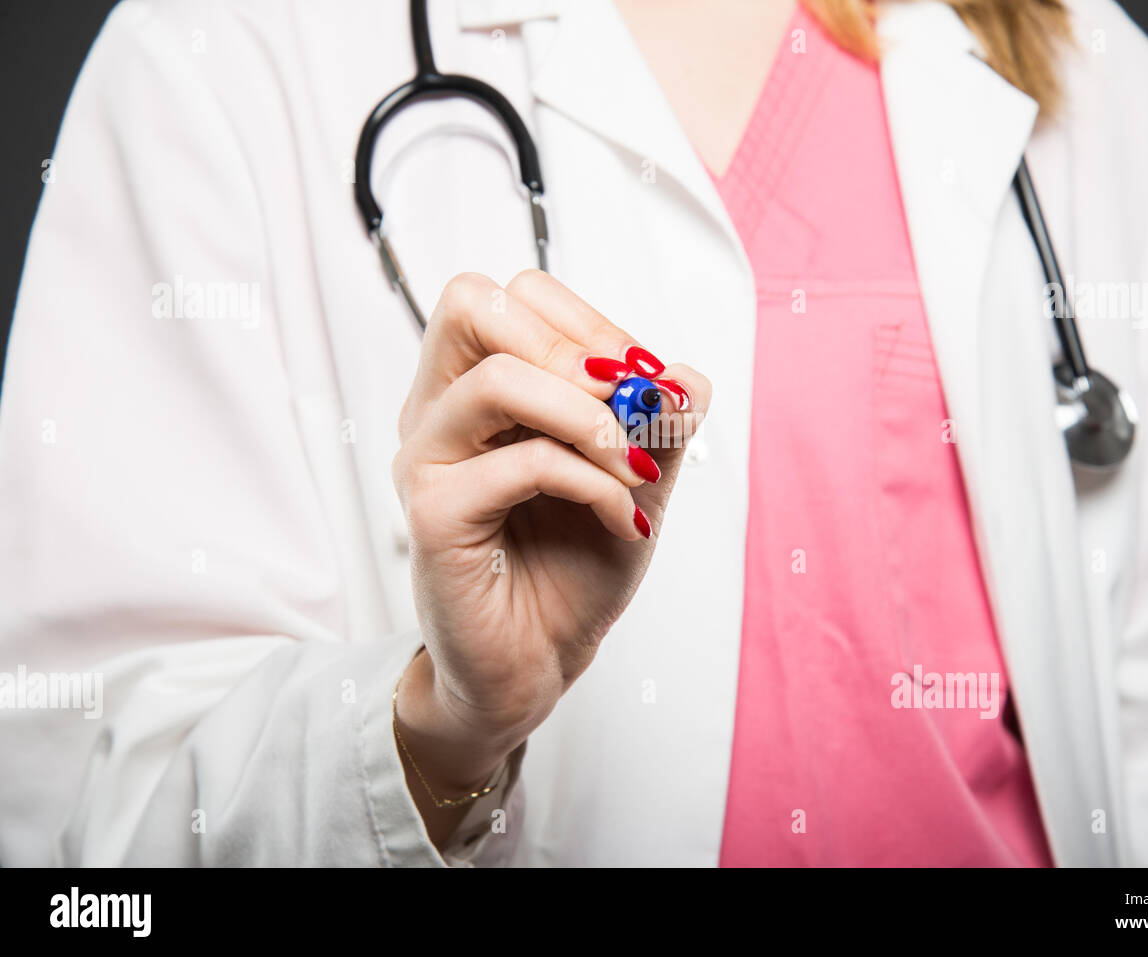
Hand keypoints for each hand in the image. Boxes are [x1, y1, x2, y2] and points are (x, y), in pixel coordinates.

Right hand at [390, 270, 710, 812]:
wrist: (540, 658)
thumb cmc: (575, 564)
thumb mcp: (639, 478)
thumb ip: (661, 421)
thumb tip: (683, 375)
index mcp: (478, 386)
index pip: (515, 295)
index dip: (590, 322)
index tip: (648, 380)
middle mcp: (439, 410)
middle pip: (474, 303)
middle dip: (577, 348)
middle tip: (631, 404)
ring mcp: (427, 460)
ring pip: (497, 379)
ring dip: (591, 418)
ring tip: (636, 468)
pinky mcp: (433, 514)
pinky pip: (521, 463)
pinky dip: (592, 483)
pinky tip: (621, 519)